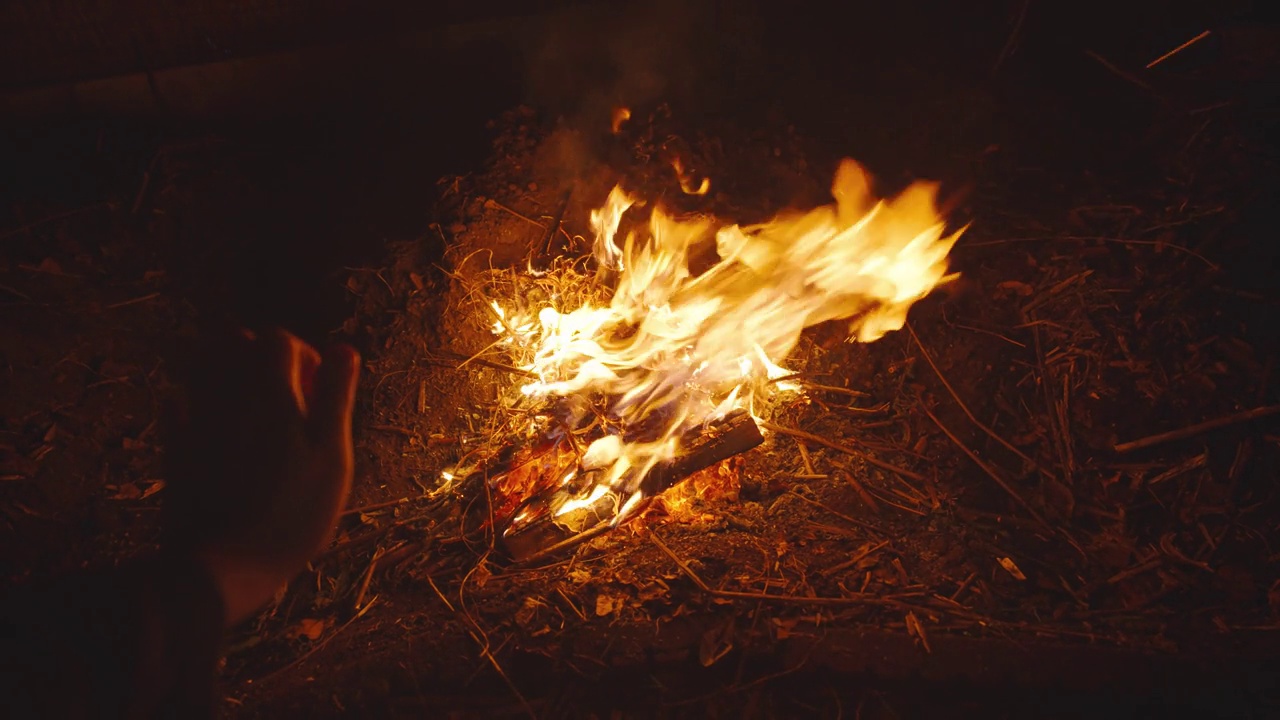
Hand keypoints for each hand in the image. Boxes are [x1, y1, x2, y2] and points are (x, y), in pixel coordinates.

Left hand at [164, 328, 359, 625]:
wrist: (223, 564)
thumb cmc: (292, 514)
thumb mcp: (332, 457)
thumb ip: (337, 397)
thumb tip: (344, 349)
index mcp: (271, 391)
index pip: (280, 340)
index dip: (305, 356)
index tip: (318, 392)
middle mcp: (228, 394)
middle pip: (237, 342)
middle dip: (264, 357)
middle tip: (289, 397)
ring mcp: (196, 420)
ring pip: (204, 368)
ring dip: (229, 374)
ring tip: (255, 409)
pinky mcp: (175, 448)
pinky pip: (176, 405)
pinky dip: (193, 403)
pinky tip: (211, 425)